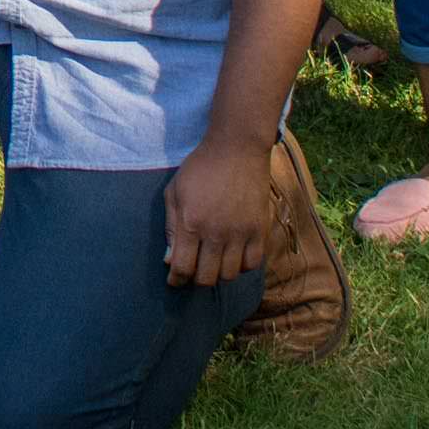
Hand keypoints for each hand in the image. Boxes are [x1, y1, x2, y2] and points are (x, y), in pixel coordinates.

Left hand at [163, 131, 277, 285]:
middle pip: (206, 278)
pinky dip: (243, 266)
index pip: (182, 268)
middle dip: (196, 279)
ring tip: (214, 262)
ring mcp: (240, 233)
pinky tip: (235, 256)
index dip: (176, 280)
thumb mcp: (174, 191)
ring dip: (219, 273)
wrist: (236, 149)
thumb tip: (169, 259)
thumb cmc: (200, 168)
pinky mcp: (260, 230)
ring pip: (230, 275)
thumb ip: (170, 227)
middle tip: (194, 269)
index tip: (174, 280)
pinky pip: (253, 264)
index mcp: (191, 223)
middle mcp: (216, 233)